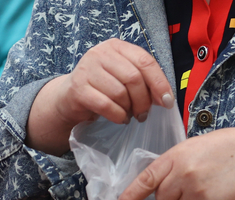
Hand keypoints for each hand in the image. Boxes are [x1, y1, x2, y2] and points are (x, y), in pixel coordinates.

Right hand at [26, 39, 174, 155]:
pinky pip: (106, 106)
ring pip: (120, 93)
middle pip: (133, 78)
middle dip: (143, 100)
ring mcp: (86, 70)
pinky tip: (120, 118)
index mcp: (115, 46)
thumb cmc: (101, 87)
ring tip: (128, 115)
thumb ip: (142, 80)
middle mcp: (100, 53)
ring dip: (129, 109)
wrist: (68, 98)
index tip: (167, 102)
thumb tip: (165, 98)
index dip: (159, 83)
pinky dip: (117, 116)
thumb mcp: (122, 76)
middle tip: (143, 113)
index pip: (145, 61)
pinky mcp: (78, 89)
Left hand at [114, 126, 234, 199]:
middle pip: (164, 198)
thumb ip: (179, 161)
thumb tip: (164, 179)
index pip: (145, 179)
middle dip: (176, 194)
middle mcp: (182, 177)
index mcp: (177, 156)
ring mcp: (196, 195)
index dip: (129, 196)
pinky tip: (227, 194)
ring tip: (217, 185)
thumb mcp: (201, 145)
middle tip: (199, 180)